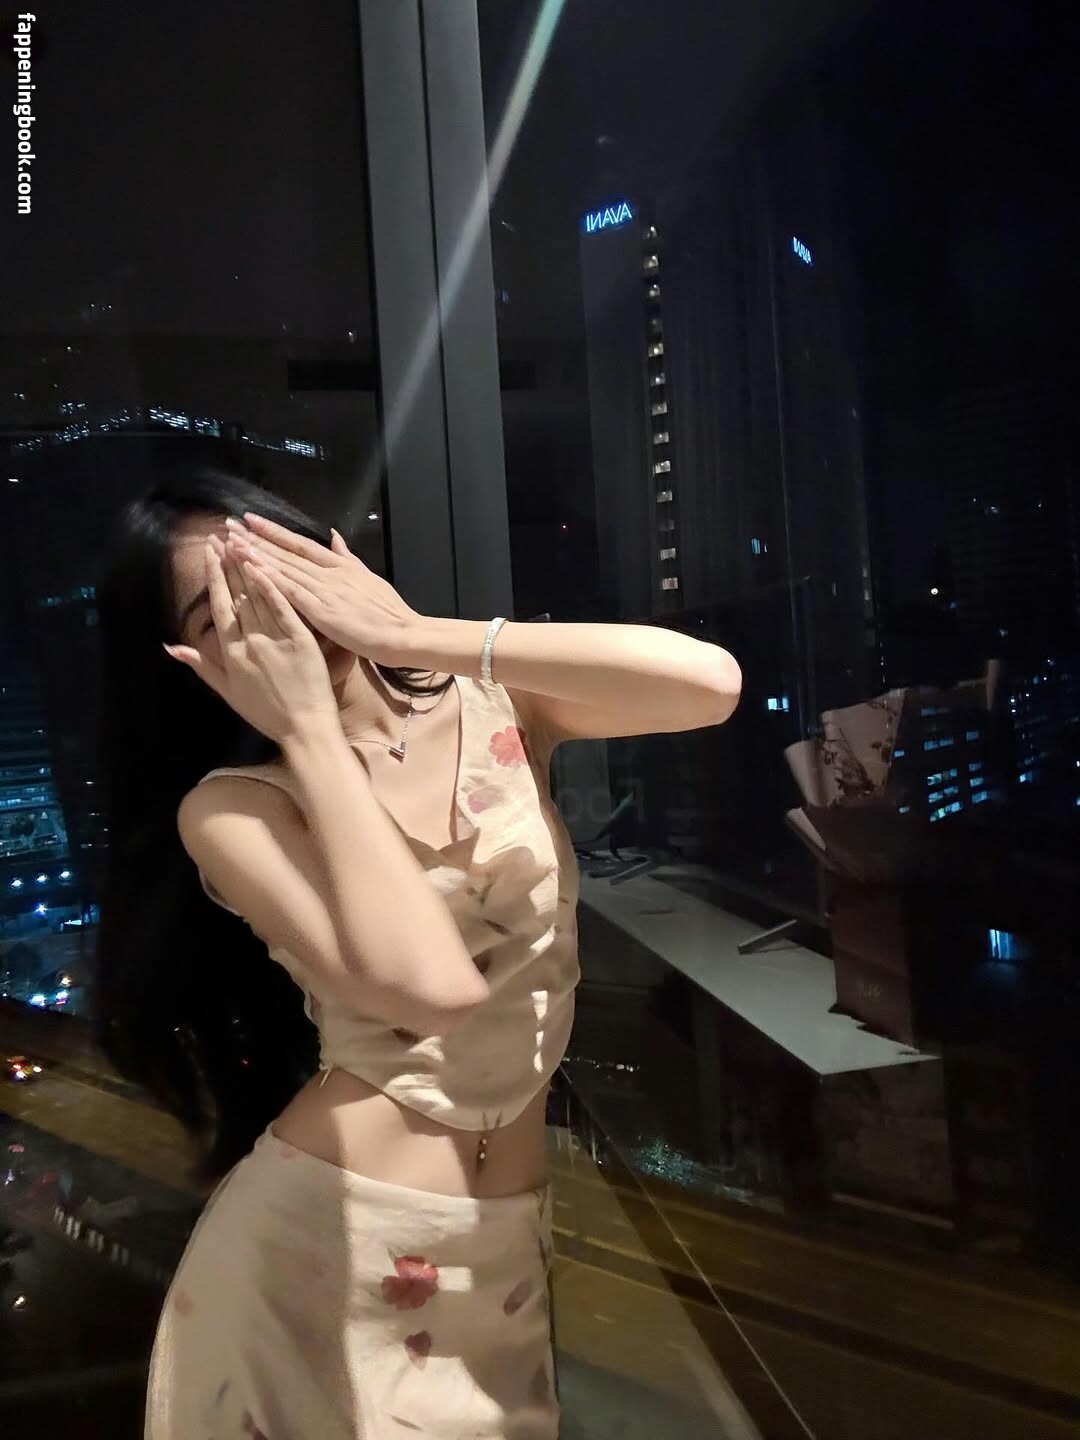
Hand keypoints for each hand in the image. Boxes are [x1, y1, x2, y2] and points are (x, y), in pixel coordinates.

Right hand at [164, 535, 341, 743]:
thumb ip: (201, 666)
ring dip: (248, 565)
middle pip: (236, 595)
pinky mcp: (300, 641)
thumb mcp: (228, 691)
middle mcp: (249, 642)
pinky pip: (283, 608)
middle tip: (222, 534)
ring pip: (258, 597)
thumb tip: (171, 646)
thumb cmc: (268, 714)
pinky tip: (264, 564)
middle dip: (229, 562)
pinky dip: (272, 586)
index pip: (219, 606)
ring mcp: (274, 640)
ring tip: (241, 539)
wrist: (304, 730)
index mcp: (231, 653)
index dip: (215, 577)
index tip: (211, 552)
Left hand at [225, 515, 421, 666]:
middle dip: (256, 538)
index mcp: (340, 566)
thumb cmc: (390, 613)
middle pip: (286, 552)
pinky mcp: (322, 611)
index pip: (300, 544)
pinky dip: (270, 578)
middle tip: (230, 524)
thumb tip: (334, 537)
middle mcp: (329, 573)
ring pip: (284, 568)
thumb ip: (348, 557)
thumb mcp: (369, 577)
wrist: (404, 634)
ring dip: (257, 554)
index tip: (252, 520)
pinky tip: (252, 570)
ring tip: (232, 541)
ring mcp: (325, 591)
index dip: (274, 532)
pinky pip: (291, 592)